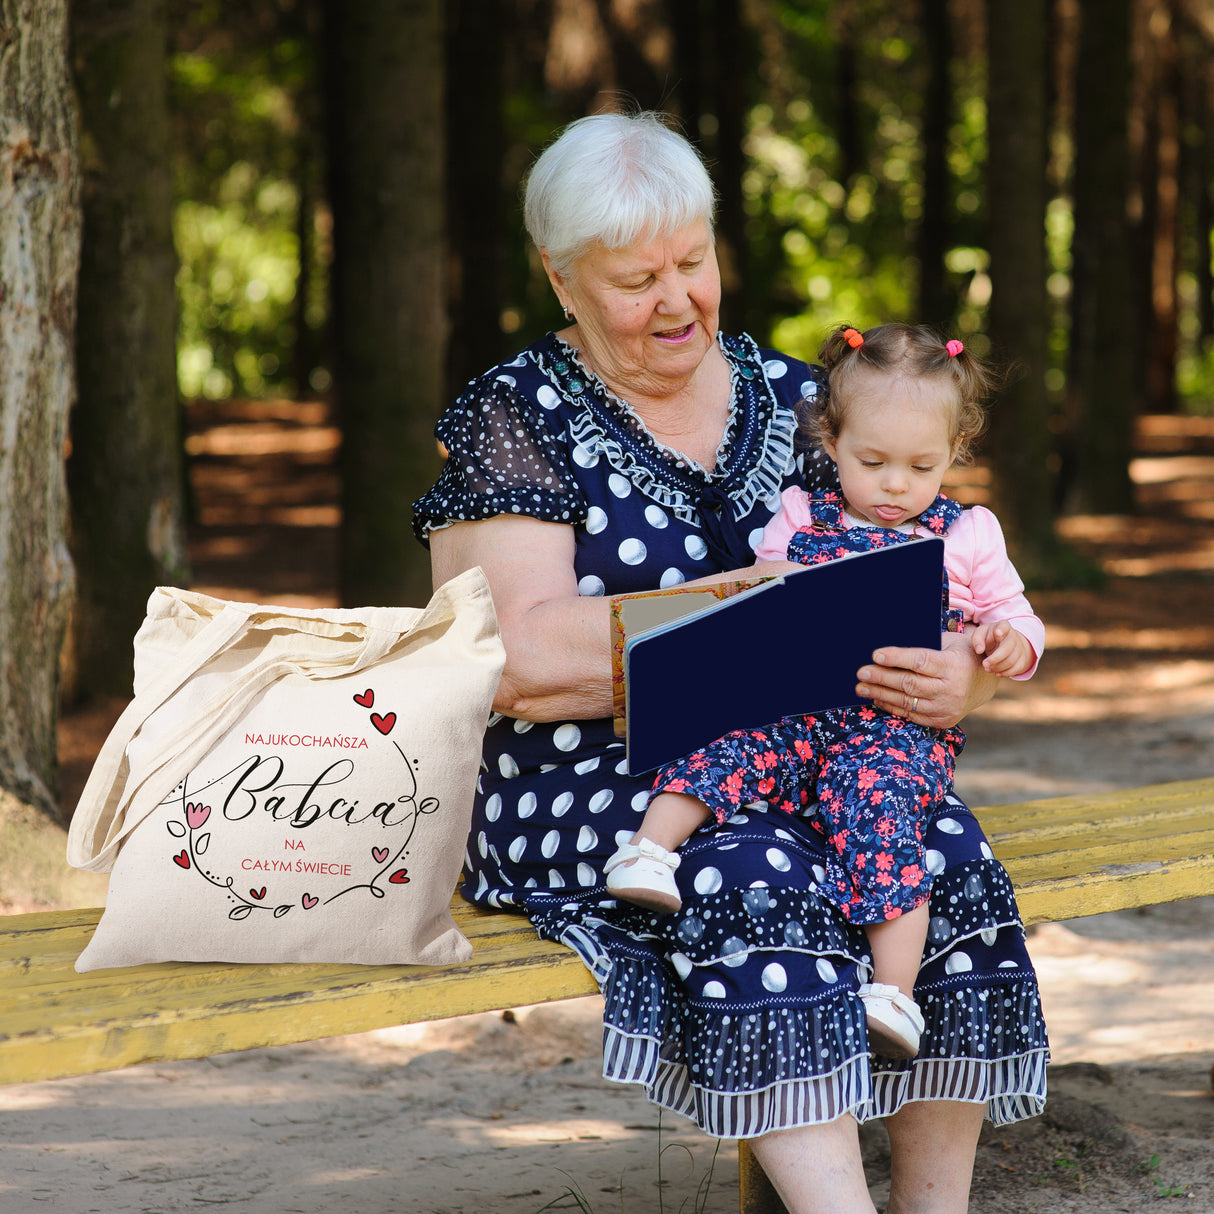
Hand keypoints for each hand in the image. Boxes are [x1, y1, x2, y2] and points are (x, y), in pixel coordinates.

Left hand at [856, 632, 997, 728]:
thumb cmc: (959, 654)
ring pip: (907, 701)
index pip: (920, 661)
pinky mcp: (942, 721)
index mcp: (953, 665)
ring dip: (880, 694)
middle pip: (909, 683)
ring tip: (861, 687)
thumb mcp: (949, 642)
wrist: (983, 682)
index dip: (896, 658)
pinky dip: (892, 707)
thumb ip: (925, 643)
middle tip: (861, 672)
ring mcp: (947, 708)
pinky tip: (877, 698)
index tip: (876, 655)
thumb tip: (889, 645)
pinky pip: (911, 714)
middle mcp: (951, 689)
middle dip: (882, 677)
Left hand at [970, 620, 1034, 677]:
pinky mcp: (1022, 658)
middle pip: (1008, 647)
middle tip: (984, 664)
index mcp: (1003, 626)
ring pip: (1012, 660)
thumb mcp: (980, 634)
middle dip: (995, 658)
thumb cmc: (989, 637)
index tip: (997, 633)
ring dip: (998, 667)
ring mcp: (1020, 647)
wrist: (1003, 643)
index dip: (1002, 629)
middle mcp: (1013, 636)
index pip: (1005, 625)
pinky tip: (997, 673)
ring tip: (987, 668)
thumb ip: (977, 639)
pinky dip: (1006, 673)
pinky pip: (1018, 668)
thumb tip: (979, 650)